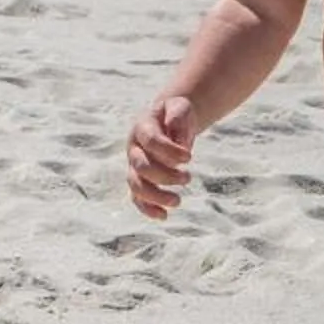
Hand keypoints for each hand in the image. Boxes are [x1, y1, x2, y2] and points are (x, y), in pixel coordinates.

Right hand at [126, 94, 195, 218]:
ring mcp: (134, 165)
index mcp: (142, 128)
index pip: (150, 141)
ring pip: (136, 186)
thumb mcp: (180, 106)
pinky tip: (164, 216)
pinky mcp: (140, 179)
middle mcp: (134, 148)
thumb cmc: (176, 114)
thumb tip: (177, 137)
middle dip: (165, 176)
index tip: (189, 158)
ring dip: (156, 196)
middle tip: (188, 177)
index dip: (168, 151)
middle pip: (141, 167)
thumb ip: (177, 116)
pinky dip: (148, 209)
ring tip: (177, 201)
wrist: (169, 120)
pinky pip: (137, 198)